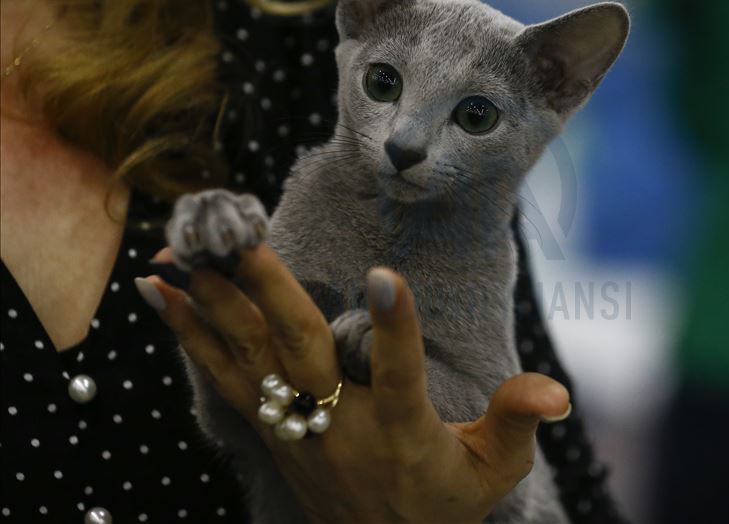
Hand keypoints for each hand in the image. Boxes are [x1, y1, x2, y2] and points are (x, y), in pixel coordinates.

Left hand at [140, 246, 570, 523]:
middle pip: (302, 355)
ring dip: (210, 307)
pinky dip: (191, 336)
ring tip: (175, 256)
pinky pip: (225, 378)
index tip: (385, 276)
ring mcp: (297, 429)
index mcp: (403, 431)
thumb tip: (557, 392)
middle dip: (269, 294)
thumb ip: (518, 423)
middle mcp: (341, 426)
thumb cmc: (445, 504)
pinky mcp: (271, 430)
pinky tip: (161, 297)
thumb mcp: (496, 471)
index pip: (400, 374)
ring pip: (249, 361)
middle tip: (239, 240)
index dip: (394, 327)